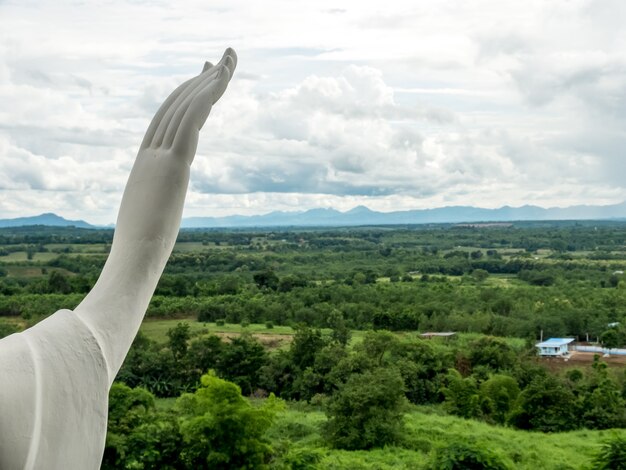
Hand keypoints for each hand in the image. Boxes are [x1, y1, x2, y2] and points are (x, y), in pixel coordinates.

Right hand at [77, 48, 236, 378]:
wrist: (133, 267)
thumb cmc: (139, 257)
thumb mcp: (149, 229)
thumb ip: (155, 217)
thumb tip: (157, 228)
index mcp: (145, 168)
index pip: (164, 124)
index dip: (182, 101)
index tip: (199, 85)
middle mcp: (149, 156)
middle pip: (175, 108)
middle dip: (198, 82)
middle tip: (219, 62)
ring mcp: (159, 158)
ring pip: (186, 107)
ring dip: (209, 80)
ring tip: (230, 59)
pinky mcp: (172, 164)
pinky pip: (191, 119)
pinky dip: (207, 95)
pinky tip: (223, 77)